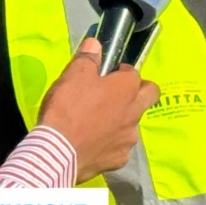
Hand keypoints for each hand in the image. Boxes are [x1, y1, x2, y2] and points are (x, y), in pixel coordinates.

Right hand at [37, 36, 159, 182]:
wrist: (57, 153)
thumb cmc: (67, 108)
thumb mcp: (72, 75)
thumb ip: (88, 57)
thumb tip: (95, 44)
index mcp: (127, 88)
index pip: (134, 73)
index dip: (121, 73)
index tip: (106, 76)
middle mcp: (135, 112)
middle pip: (148, 97)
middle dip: (137, 93)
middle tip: (114, 96)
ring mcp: (129, 139)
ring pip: (132, 125)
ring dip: (121, 121)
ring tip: (96, 124)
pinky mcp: (119, 160)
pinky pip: (119, 147)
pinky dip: (109, 145)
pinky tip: (92, 144)